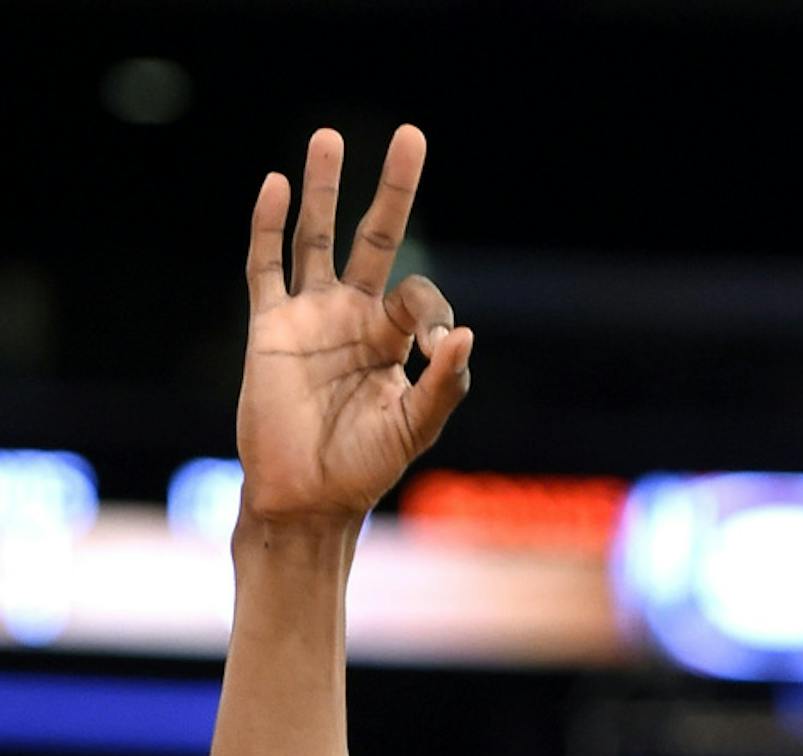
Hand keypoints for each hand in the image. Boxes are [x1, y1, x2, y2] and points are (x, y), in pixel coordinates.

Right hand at [238, 125, 472, 528]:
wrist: (305, 500)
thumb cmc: (363, 471)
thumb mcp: (414, 431)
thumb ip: (442, 386)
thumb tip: (465, 335)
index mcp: (392, 342)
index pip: (419, 298)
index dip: (432, 311)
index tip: (432, 347)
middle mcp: (353, 319)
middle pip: (375, 239)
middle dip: (393, 192)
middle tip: (411, 137)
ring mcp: (309, 317)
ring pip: (317, 238)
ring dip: (323, 189)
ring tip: (330, 138)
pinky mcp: (270, 327)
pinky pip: (266, 266)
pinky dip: (269, 226)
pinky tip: (277, 185)